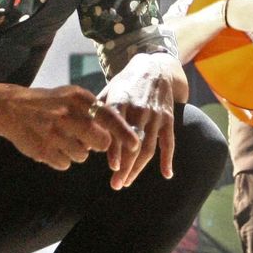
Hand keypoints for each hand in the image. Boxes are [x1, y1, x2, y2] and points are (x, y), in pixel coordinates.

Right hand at [0, 85, 114, 169]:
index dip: (124, 133)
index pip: (109, 116)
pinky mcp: (43, 150)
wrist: (11, 108)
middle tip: (87, 139)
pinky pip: (65, 164)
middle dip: (98, 145)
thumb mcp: (71, 97)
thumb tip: (118, 132)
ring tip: (61, 138)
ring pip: (82, 156)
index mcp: (78, 98)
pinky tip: (51, 145)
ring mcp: (54, 133)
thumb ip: (93, 110)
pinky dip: (61, 158)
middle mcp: (67, 114)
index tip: (136, 145)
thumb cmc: (49, 103)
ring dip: (77, 151)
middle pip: (100, 142)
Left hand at [97, 52, 185, 189]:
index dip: (117, 150)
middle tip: (117, 184)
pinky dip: (168, 159)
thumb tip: (82, 140)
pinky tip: (167, 174)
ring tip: (127, 182)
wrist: (154, 68)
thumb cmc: (125, 84)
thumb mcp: (108, 93)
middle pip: (134, 144)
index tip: (113, 168)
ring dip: (139, 168)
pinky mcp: (168, 119)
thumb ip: (96, 114)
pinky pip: (169, 142)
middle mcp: (139, 110)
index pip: (118, 130)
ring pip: (149, 147)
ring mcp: (156, 116)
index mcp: (121, 102)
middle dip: (126, 167)